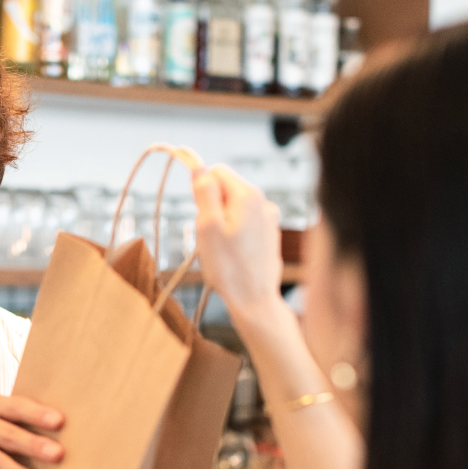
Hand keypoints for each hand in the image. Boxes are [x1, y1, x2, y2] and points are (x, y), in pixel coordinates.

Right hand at [192, 165, 283, 318]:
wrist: (255, 301)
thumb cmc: (229, 268)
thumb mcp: (208, 227)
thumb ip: (204, 192)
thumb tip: (199, 167)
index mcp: (247, 195)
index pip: (216, 171)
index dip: (201, 188)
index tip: (198, 213)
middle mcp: (263, 202)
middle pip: (226, 190)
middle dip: (211, 208)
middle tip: (209, 237)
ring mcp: (268, 220)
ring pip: (233, 209)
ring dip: (222, 223)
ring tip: (221, 250)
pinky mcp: (269, 236)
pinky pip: (244, 224)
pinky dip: (234, 235)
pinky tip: (233, 256)